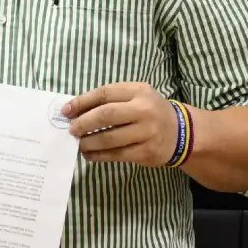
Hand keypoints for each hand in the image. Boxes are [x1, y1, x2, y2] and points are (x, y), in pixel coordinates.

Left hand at [63, 82, 179, 166]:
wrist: (181, 132)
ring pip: (110, 138)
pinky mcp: (147, 152)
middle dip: (83, 123)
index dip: (82, 102)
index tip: (66, 111)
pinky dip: (99, 156)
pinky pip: (117, 155)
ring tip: (78, 143)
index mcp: (139, 91)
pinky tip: (89, 154)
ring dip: (89, 142)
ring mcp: (147, 132)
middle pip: (106, 115)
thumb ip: (110, 100)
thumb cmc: (149, 111)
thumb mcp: (135, 97)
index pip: (105, 94)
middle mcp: (144, 110)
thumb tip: (75, 110)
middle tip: (71, 130)